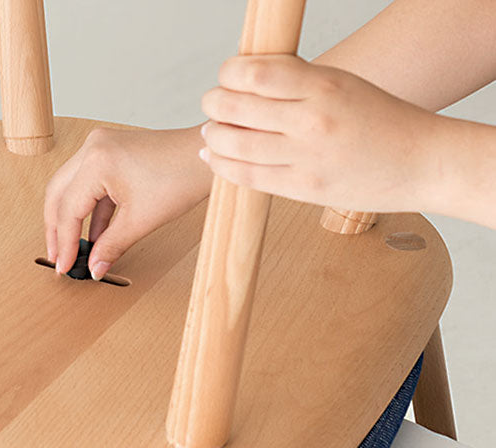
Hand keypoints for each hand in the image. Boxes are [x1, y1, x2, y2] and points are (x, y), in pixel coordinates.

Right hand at [44, 127, 208, 279]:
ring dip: (70, 218)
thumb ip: (111, 246)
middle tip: (58, 258)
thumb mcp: (142, 220)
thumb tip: (94, 268)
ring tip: (71, 248)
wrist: (206, 157)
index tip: (65, 266)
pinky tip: (93, 234)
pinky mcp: (109, 152)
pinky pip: (88, 183)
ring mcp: (99, 147)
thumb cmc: (182, 178)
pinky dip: (88, 208)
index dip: (65, 243)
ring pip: (69, 187)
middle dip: (56, 229)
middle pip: (58, 194)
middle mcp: (92, 148)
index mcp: (96, 162)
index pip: (68, 209)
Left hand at [199, 55, 443, 213]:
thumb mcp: (342, 84)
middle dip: (213, 103)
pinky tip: (216, 157)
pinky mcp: (303, 188)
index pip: (254, 74)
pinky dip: (223, 165)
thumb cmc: (381, 120)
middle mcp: (312, 121)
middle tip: (212, 103)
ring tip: (212, 131)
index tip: (227, 75)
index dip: (229, 73)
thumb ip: (295, 81)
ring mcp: (306, 158)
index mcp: (323, 87)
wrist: (422, 162)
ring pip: (234, 145)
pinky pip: (247, 177)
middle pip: (235, 109)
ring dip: (213, 136)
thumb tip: (245, 79)